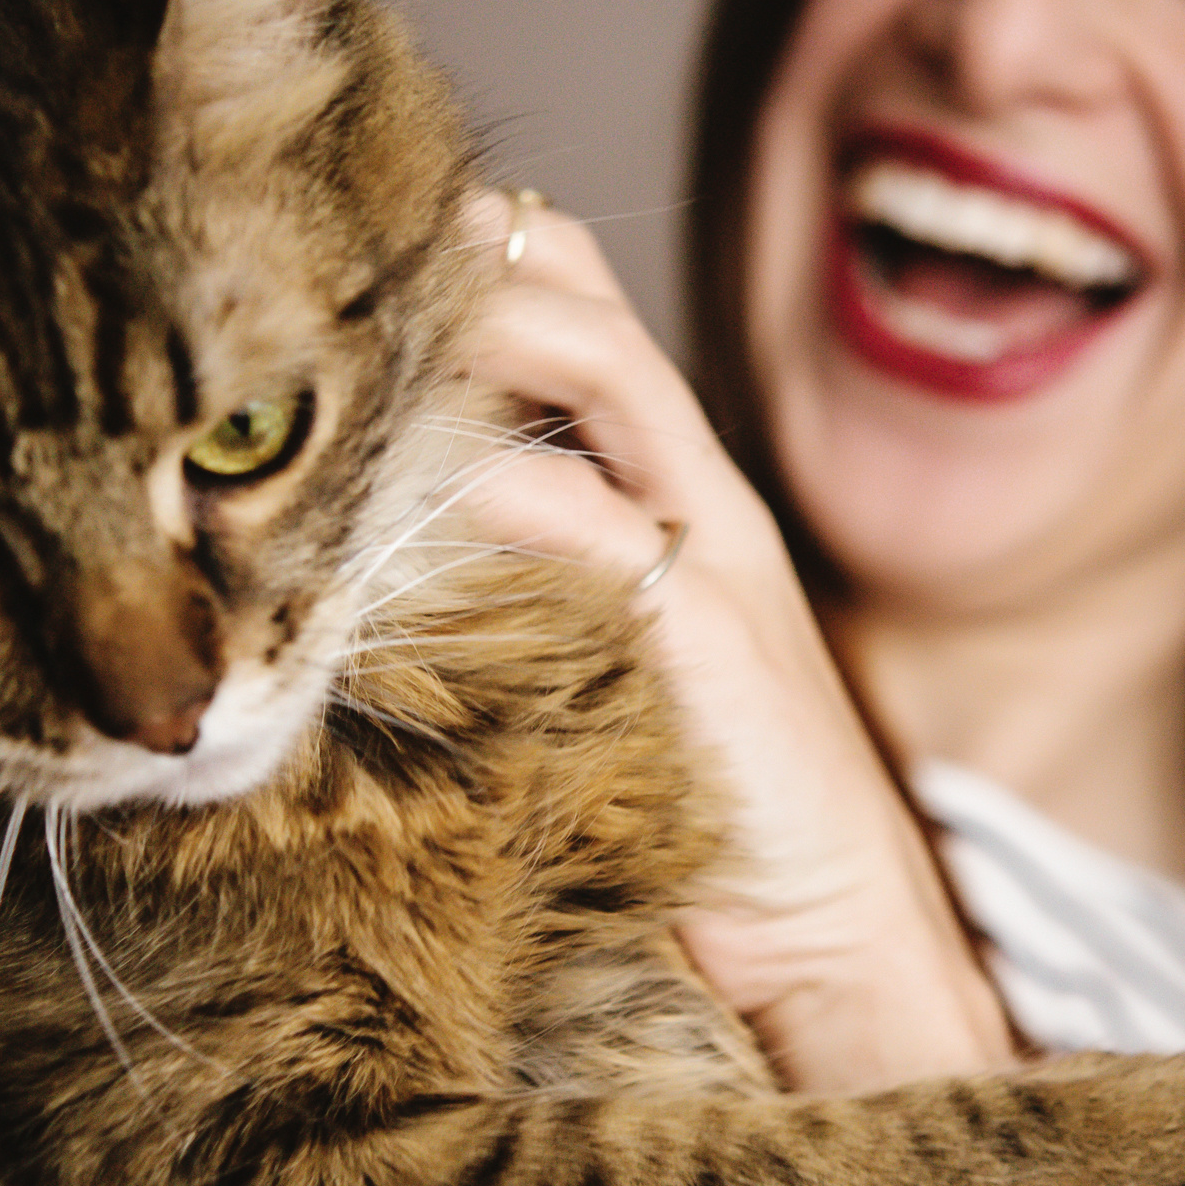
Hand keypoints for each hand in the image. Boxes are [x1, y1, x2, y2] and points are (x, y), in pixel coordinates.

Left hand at [448, 190, 1015, 1091]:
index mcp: (683, 500)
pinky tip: (402, 494)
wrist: (839, 936)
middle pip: (585, 312)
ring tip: (360, 343)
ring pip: (593, 374)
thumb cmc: (714, 818)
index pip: (591, 319)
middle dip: (467, 266)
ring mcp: (710, 555)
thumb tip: (405, 562)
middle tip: (345, 264)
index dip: (488, 262)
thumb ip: (548, 599)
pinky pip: (581, 517)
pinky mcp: (700, 632)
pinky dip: (486, 487)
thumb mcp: (627, 677)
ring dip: (472, 338)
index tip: (373, 249)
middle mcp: (701, 500)